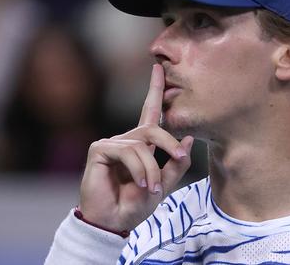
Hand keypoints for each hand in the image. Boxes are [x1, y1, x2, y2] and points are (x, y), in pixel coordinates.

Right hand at [78, 64, 192, 232]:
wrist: (113, 223)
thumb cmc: (135, 204)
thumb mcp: (163, 186)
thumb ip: (176, 164)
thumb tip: (190, 140)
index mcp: (141, 144)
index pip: (150, 112)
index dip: (154, 89)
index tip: (158, 67)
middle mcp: (126, 140)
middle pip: (153, 128)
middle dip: (169, 142)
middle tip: (178, 156)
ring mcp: (111, 143)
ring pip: (143, 144)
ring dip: (153, 169)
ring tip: (151, 189)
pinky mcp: (100, 150)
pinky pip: (128, 151)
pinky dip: (139, 169)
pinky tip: (140, 184)